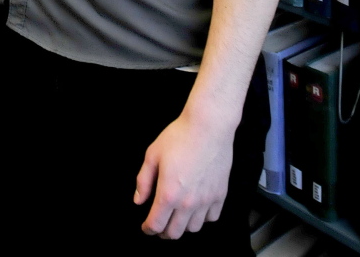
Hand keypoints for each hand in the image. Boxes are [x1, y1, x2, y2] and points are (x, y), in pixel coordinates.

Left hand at [134, 110, 234, 239]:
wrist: (208, 127)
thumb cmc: (179, 137)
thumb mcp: (152, 154)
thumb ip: (143, 180)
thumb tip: (139, 199)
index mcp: (169, 193)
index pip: (156, 224)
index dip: (148, 229)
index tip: (146, 227)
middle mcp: (188, 203)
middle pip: (175, 233)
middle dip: (163, 232)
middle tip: (159, 224)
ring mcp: (206, 200)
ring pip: (193, 228)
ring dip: (183, 225)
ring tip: (177, 216)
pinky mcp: (220, 195)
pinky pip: (211, 218)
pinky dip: (202, 218)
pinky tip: (196, 208)